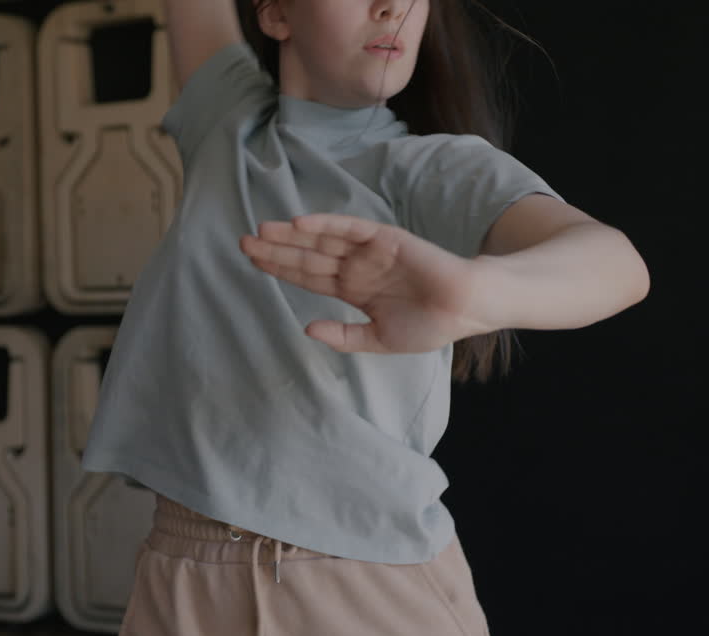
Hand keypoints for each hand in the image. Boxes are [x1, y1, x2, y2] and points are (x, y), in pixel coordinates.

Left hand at [239, 214, 488, 353]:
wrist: (465, 309)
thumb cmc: (429, 325)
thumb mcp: (378, 339)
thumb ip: (343, 335)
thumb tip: (307, 328)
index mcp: (353, 289)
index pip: (308, 277)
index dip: (281, 268)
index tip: (253, 262)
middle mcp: (356, 267)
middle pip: (307, 256)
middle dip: (275, 250)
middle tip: (243, 242)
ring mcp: (368, 251)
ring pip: (322, 241)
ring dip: (292, 235)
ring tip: (261, 231)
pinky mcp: (384, 238)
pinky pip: (350, 229)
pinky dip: (325, 225)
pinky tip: (299, 224)